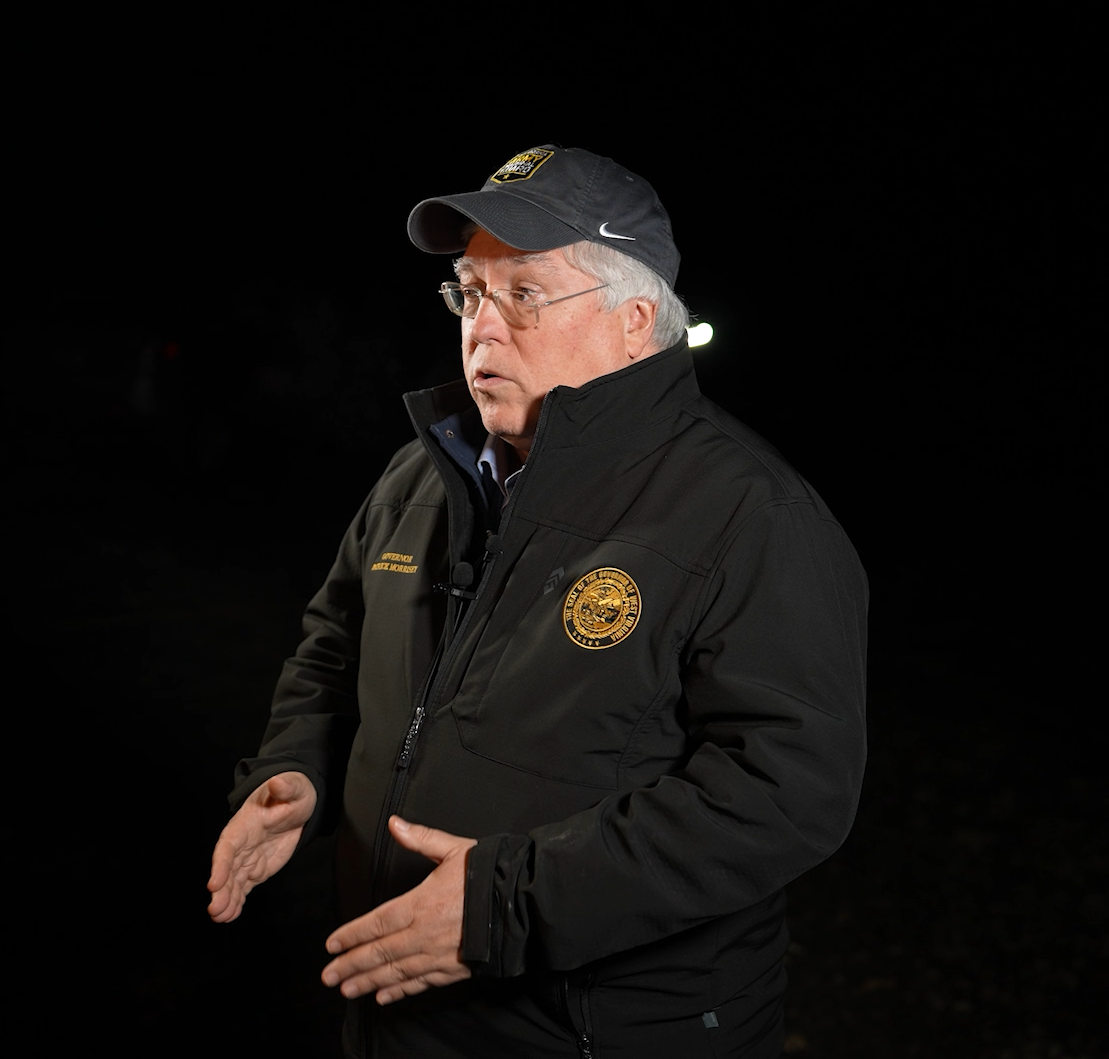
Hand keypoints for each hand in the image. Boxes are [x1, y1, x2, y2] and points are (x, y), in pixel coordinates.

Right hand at [207, 771, 316, 922]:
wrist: (296, 803)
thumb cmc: (293, 792)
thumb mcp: (295, 787)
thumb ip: (286, 787)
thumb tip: (278, 781)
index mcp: (246, 823)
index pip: (228, 845)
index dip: (220, 864)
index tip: (214, 883)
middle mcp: (242, 843)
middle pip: (227, 868)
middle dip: (221, 889)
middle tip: (216, 910)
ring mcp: (247, 857)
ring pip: (233, 881)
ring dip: (226, 899)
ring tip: (221, 917)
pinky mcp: (256, 868)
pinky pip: (243, 886)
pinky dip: (237, 900)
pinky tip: (230, 915)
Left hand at [321, 816, 476, 1004]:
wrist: (522, 903)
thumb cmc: (489, 874)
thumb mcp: (454, 849)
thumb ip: (420, 838)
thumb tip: (395, 823)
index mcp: (422, 903)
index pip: (378, 921)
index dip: (353, 934)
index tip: (332, 944)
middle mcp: (425, 933)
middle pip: (380, 952)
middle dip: (351, 964)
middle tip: (328, 975)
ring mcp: (438, 955)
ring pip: (396, 972)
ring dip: (368, 981)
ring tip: (347, 989)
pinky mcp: (454, 969)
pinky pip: (421, 983)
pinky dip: (400, 991)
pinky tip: (384, 996)